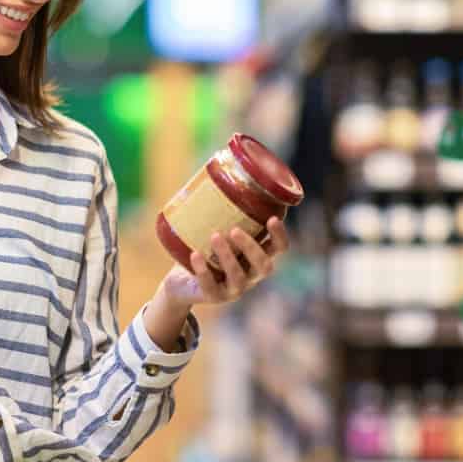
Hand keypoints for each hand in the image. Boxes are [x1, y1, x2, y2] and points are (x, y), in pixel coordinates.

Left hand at [159, 217, 290, 308]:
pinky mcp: (214, 297)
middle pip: (264, 266)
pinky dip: (203, 271)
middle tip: (235, 230)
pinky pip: (211, 286)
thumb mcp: (216, 229)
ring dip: (228, 257)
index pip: (279, 249)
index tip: (273, 218)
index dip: (280, 236)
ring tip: (214, 236)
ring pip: (239, 277)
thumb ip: (222, 209)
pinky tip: (195, 255)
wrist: (182, 281)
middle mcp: (251, 275)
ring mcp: (234, 289)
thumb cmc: (205, 249)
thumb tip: (214, 165)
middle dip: (252, 248)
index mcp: (257, 257)